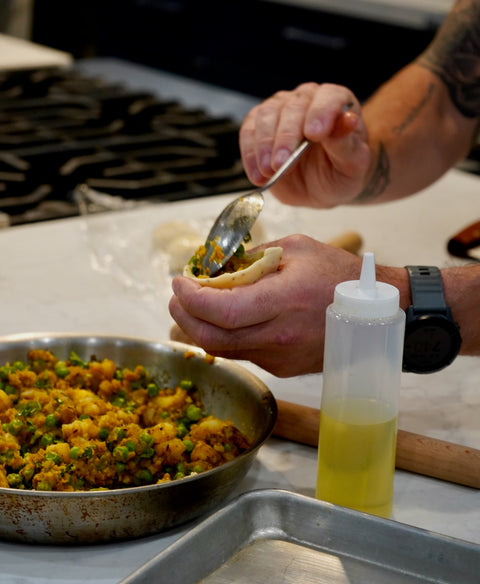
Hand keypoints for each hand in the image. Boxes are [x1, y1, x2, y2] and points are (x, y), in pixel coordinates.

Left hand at [169, 235, 363, 376]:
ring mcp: (281, 357)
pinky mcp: (283, 368)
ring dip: (200, 328)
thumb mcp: (296, 248)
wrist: (376, 312)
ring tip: (195, 303)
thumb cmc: (339, 273)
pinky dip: (225, 336)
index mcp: (285, 300)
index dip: (191, 299)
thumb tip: (217, 268)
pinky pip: (243, 352)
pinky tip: (224, 317)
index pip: (222, 311)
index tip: (178, 281)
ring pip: (224, 350)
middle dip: (184, 317)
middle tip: (177, 296)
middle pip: (212, 339)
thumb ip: (253, 258)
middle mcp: (281, 336)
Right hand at [240, 82, 370, 207]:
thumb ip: (347, 144)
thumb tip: (347, 120)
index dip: (321, 113)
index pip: (329, 98)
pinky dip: (250, 154)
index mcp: (336, 101)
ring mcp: (280, 108)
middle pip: (293, 107)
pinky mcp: (259, 124)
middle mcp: (307, 98)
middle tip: (281, 163)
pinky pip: (248, 131)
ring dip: (264, 145)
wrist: (322, 185)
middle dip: (286, 136)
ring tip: (268, 171)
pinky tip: (257, 174)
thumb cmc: (341, 171)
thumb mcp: (352, 165)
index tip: (314, 135)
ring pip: (266, 116)